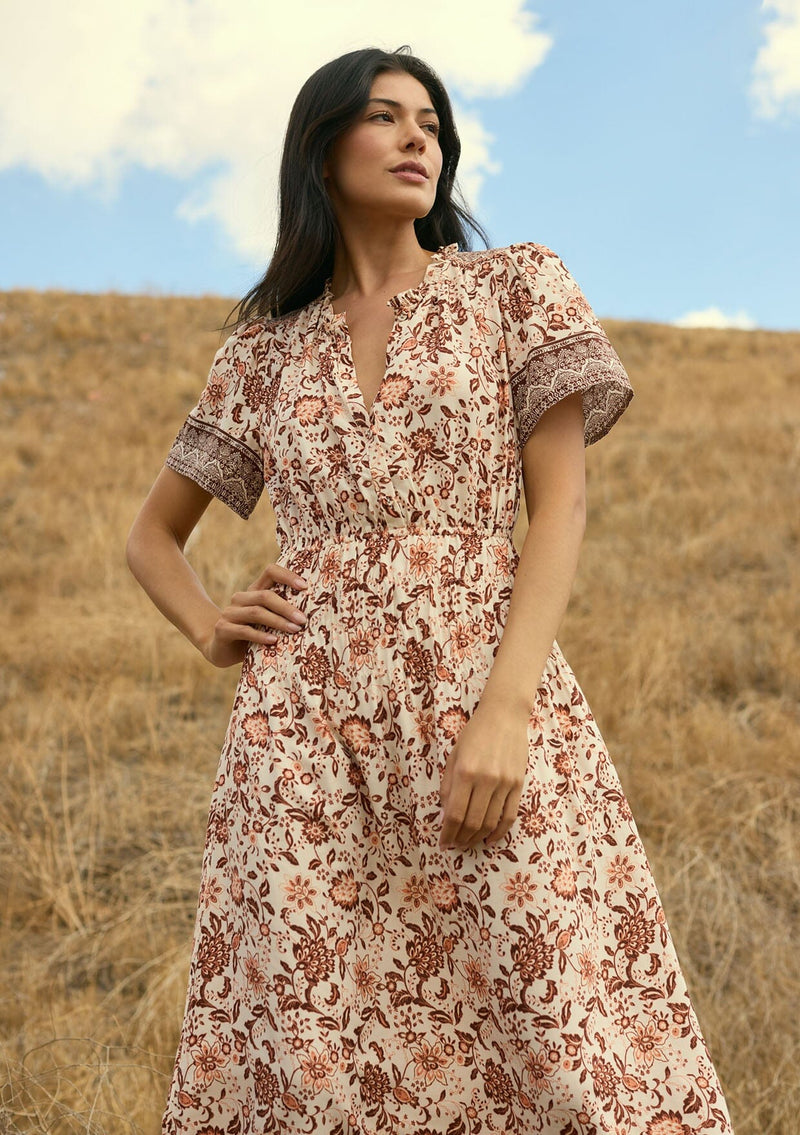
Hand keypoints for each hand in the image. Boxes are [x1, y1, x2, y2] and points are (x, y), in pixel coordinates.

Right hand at [199, 564, 308, 667]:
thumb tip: (314, 612)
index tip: (305, 586)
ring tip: (294, 630)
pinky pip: (244, 631)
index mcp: (254, 591)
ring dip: (278, 621)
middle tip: (303, 619)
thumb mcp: (267, 622)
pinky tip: (274, 641)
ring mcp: (230, 613)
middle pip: (265, 595)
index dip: (287, 575)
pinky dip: (261, 636)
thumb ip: (281, 613)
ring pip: (256, 612)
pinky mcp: (223, 629)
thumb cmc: (252, 635)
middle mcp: (240, 598)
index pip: (270, 571)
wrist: (221, 650)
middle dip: (287, 607)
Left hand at [438, 700, 529, 849]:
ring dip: (477, 838)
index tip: (442, 844)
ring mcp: (505, 783)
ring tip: (468, 842)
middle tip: (454, 845)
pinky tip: (489, 838)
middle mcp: (486, 780)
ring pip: (490, 822)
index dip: (447, 834)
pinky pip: (510, 816)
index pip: (455, 814)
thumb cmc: (474, 734)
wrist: (505, 716)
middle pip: (472, 822)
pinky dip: (499, 832)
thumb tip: (445, 815)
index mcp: (465, 772)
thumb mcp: (454, 756)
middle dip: (461, 839)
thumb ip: (448, 786)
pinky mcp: (519, 784)